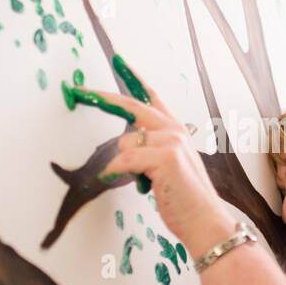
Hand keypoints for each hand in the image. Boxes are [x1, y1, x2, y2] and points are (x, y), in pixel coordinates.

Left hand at [78, 83, 235, 258]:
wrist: (205, 221)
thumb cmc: (185, 199)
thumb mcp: (166, 168)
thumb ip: (149, 151)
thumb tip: (123, 148)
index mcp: (176, 131)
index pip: (151, 98)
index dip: (134, 79)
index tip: (120, 62)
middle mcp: (174, 130)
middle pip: (132, 106)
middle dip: (103, 98)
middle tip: (80, 91)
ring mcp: (172, 141)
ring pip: (124, 144)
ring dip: (125, 167)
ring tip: (149, 184)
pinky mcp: (165, 157)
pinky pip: (123, 161)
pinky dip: (120, 175)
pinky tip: (141, 187)